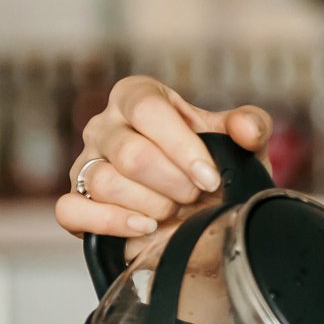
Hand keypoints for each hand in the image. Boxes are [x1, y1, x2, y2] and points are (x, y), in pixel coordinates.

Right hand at [54, 76, 272, 258]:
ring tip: (173, 210)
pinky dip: (109, 223)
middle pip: (130, 153)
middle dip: (172, 183)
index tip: (209, 177)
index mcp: (137, 96)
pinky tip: (144, 227)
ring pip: (105, 183)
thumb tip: (245, 129)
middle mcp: (105, 124)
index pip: (148, 110)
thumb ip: (251, 127)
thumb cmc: (212, 166)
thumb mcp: (241, 143)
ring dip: (150, 205)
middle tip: (194, 196)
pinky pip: (71, 210)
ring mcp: (85, 162)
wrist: (198, 209)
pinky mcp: (73, 199)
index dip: (182, 147)